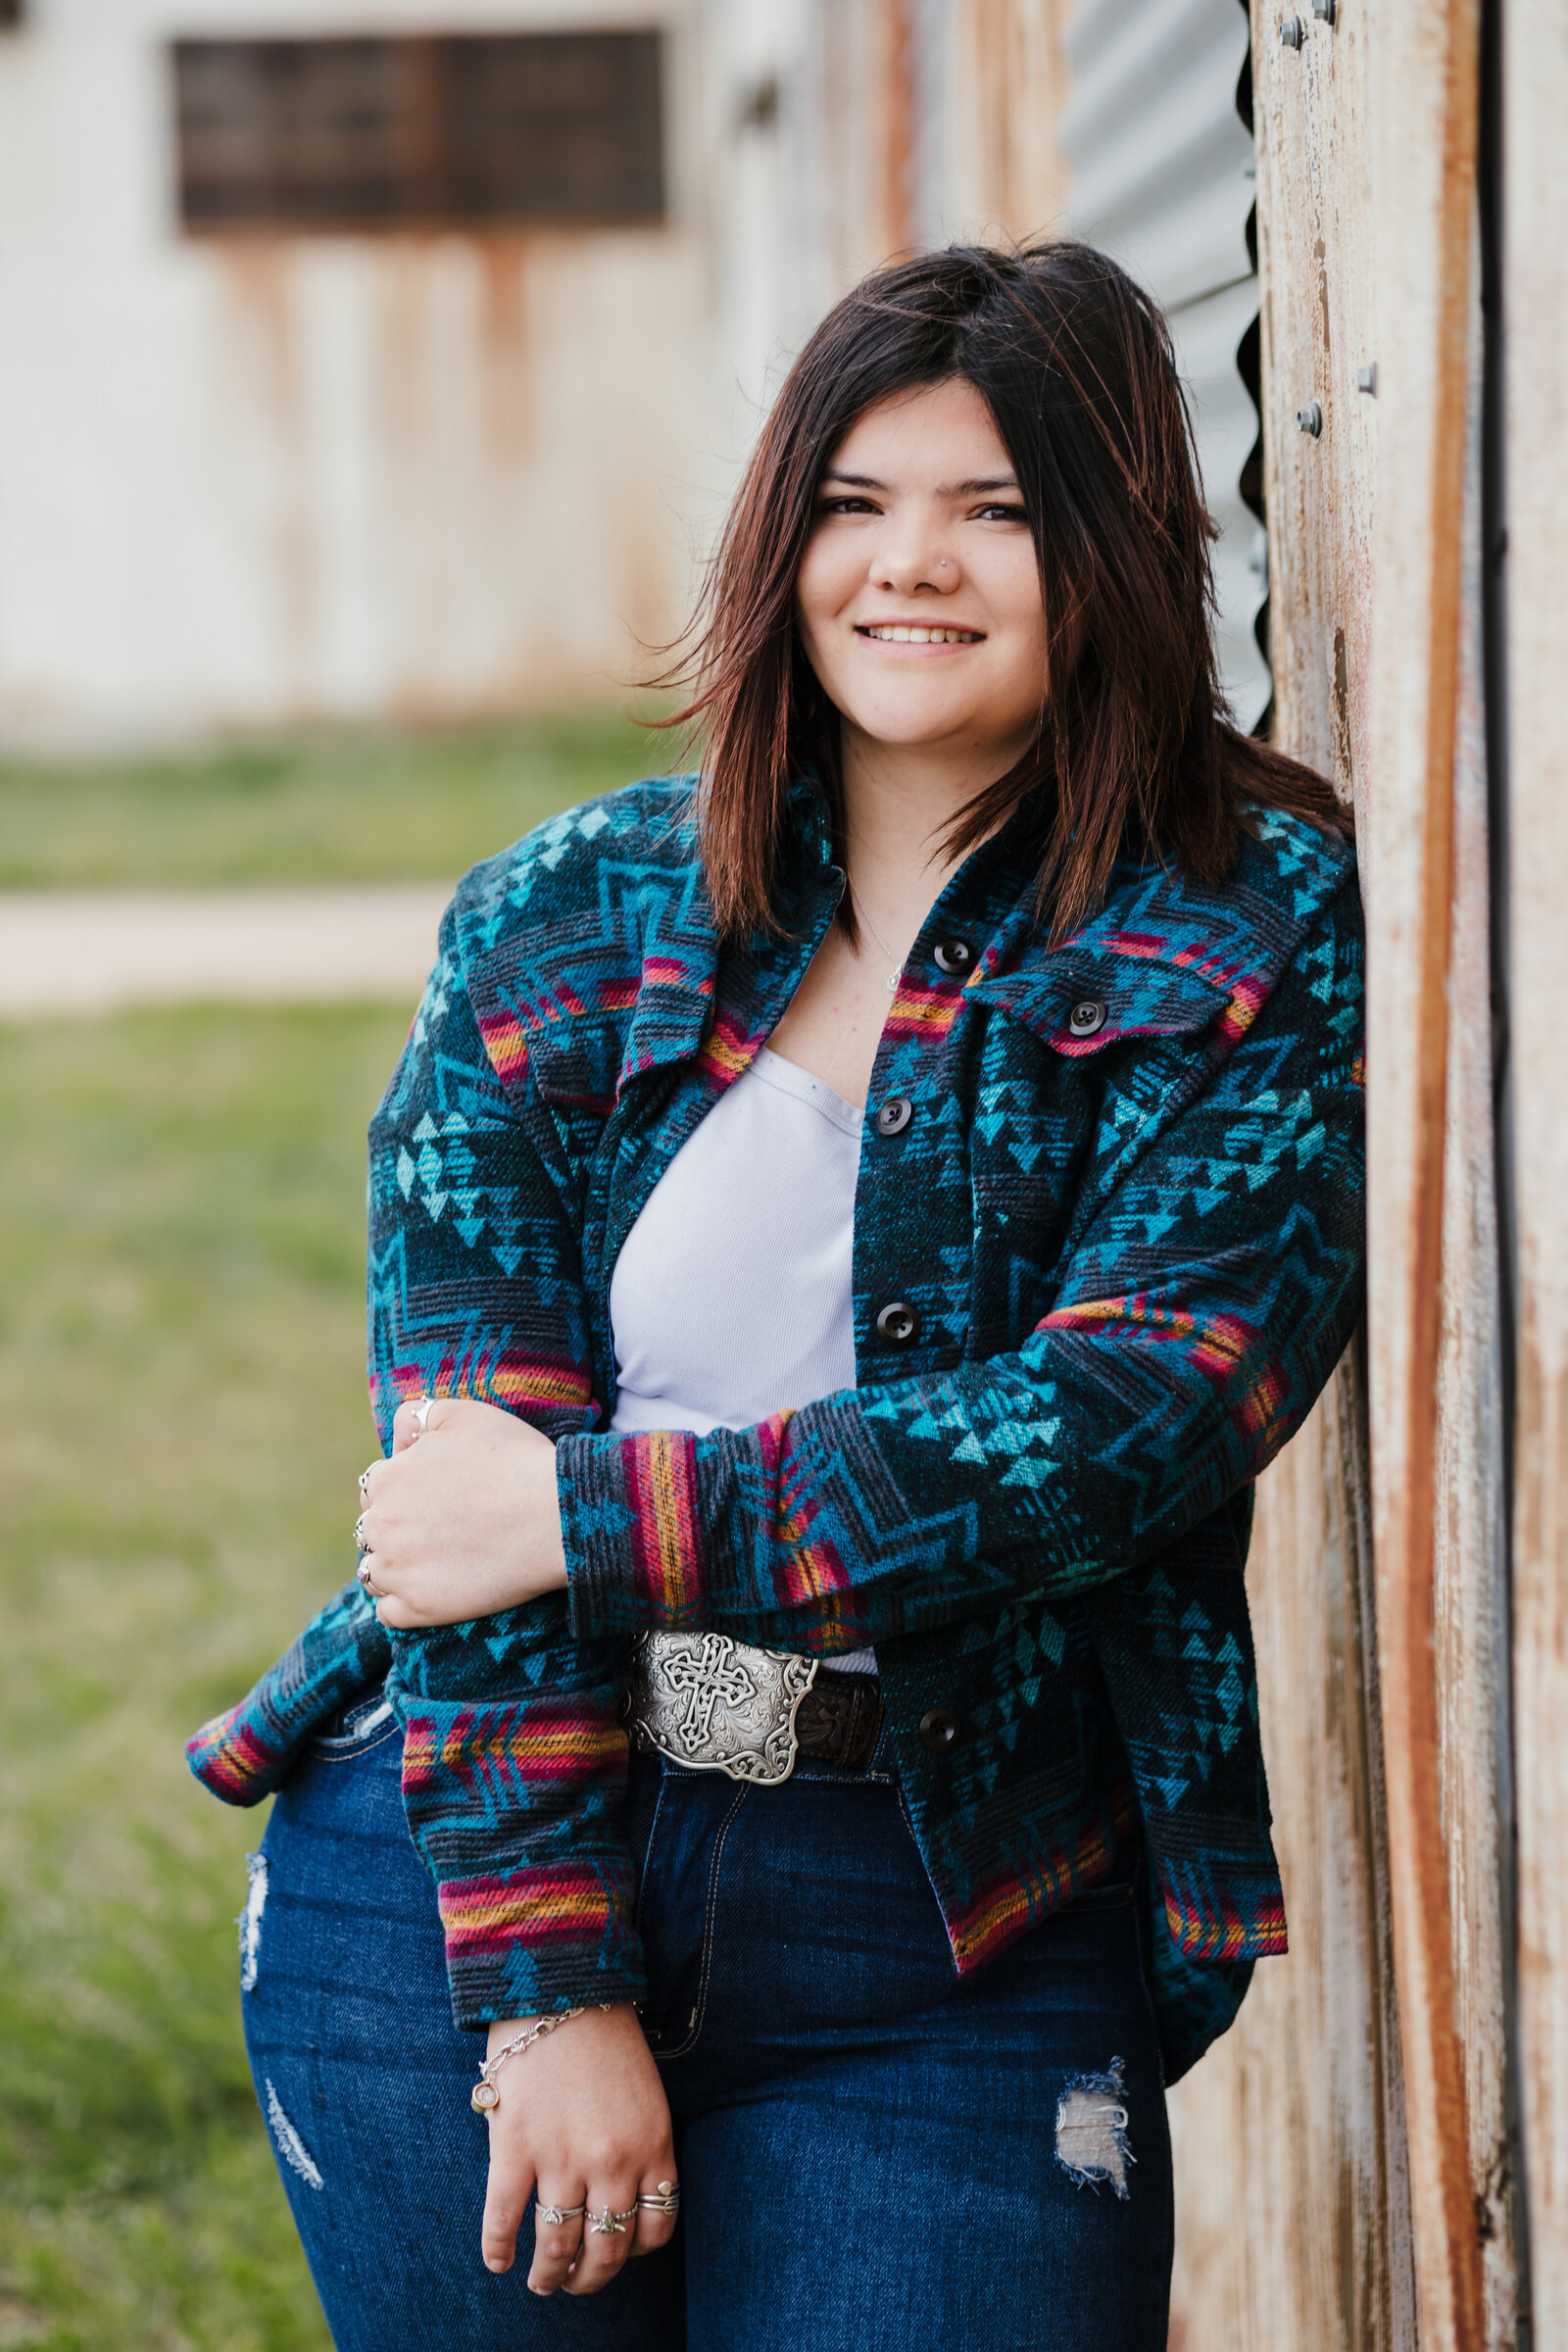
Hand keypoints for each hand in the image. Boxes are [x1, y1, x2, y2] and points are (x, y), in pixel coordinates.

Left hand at [355, 1397, 567, 1628]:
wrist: (555, 1515)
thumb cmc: (517, 1459)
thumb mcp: (464, 1414)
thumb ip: (417, 1416)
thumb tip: (398, 1439)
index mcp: (388, 1478)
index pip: (377, 1486)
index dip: (405, 1489)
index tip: (437, 1497)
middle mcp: (382, 1525)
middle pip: (372, 1529)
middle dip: (397, 1527)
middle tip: (441, 1529)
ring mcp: (397, 1571)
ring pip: (374, 1571)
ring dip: (394, 1566)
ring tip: (437, 1562)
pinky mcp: (418, 1609)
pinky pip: (388, 1613)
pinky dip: (403, 1604)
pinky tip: (433, 1592)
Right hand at [479, 2005, 677, 2295]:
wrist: (559, 1986)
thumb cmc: (606, 2036)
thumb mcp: (647, 2095)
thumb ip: (641, 2147)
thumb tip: (622, 2199)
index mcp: (653, 2146)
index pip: (655, 2229)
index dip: (634, 2251)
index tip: (617, 2253)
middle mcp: (612, 2163)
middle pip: (607, 2249)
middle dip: (591, 2278)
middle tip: (575, 2283)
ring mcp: (561, 2159)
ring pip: (558, 2247)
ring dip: (549, 2275)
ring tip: (541, 2283)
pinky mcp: (515, 2148)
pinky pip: (504, 2219)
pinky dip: (498, 2248)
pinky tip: (497, 2262)